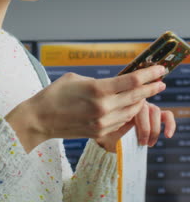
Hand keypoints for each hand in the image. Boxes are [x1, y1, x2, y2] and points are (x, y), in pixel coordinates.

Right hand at [6, 65, 167, 152]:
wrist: (40, 120)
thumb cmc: (54, 95)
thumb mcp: (75, 78)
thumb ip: (98, 81)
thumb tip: (114, 83)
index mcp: (98, 90)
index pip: (133, 81)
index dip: (150, 74)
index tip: (160, 69)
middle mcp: (104, 107)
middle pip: (137, 96)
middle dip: (152, 88)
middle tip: (161, 81)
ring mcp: (103, 122)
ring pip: (132, 110)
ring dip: (141, 100)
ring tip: (147, 93)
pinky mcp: (100, 132)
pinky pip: (122, 121)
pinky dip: (130, 112)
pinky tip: (132, 106)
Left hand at [96, 101, 175, 152]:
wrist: (109, 135)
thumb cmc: (106, 131)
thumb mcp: (107, 128)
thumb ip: (112, 125)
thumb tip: (120, 129)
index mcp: (122, 101)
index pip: (132, 103)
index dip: (134, 118)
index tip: (133, 132)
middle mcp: (136, 101)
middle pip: (145, 108)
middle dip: (145, 128)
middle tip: (142, 143)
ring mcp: (147, 107)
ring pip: (155, 112)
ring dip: (154, 129)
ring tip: (149, 144)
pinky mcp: (156, 116)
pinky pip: (167, 116)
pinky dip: (170, 124)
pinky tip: (168, 135)